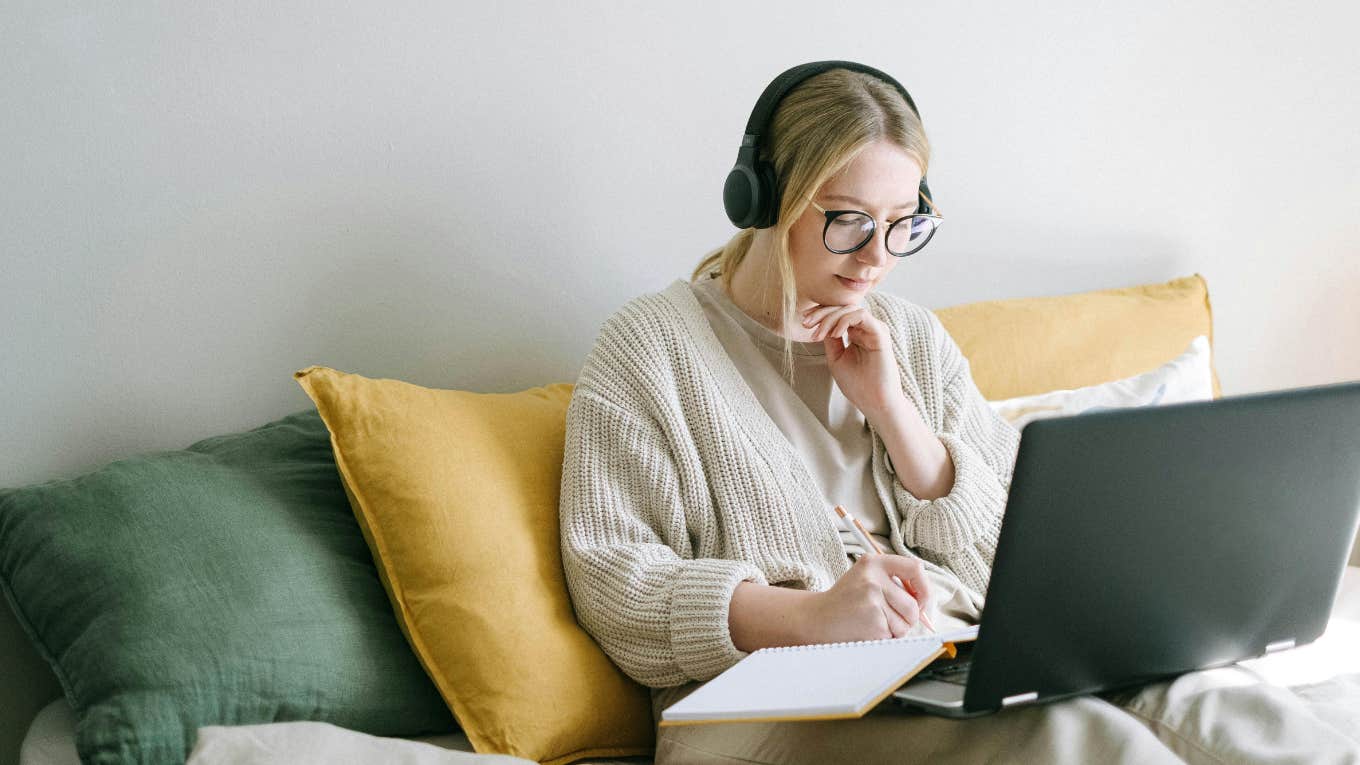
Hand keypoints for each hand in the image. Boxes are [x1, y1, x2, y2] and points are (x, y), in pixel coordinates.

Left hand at [801, 301, 903, 417]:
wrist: (874, 402)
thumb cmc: (858, 385)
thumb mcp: (836, 358)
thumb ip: (830, 339)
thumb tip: (820, 322)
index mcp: (857, 334)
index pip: (838, 314)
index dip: (820, 314)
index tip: (804, 322)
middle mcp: (866, 329)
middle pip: (842, 308)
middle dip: (821, 313)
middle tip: (806, 323)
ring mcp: (874, 329)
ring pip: (850, 309)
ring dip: (830, 318)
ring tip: (819, 334)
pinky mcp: (880, 333)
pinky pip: (861, 315)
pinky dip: (844, 321)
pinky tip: (835, 334)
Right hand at [801, 553, 931, 643]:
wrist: (817, 618)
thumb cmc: (846, 601)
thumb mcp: (866, 578)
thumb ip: (894, 582)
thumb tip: (926, 602)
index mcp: (874, 563)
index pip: (915, 568)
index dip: (924, 588)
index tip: (920, 600)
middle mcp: (873, 579)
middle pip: (913, 604)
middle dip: (908, 618)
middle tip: (888, 617)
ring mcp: (872, 600)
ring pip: (906, 623)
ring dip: (895, 629)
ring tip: (874, 622)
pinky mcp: (873, 622)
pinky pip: (894, 635)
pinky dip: (885, 637)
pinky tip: (867, 630)